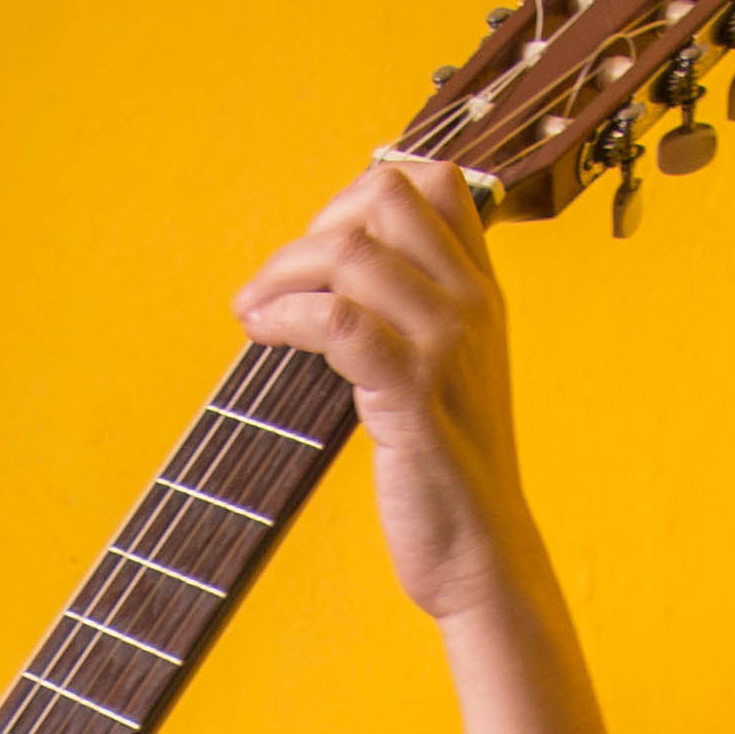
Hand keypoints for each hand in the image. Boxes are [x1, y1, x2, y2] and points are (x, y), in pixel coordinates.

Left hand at [233, 159, 541, 623]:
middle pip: (386, 196)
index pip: (435, 181)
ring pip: (353, 254)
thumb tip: (332, 271)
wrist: (481, 552)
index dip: (360, 195)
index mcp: (481, 290)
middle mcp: (471, 303)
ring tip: (253, 314)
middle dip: (312, 228)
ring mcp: (445, 346)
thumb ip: (409, 312)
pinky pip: (338, 322)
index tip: (322, 251)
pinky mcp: (413, 395)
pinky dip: (284, 318)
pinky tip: (261, 336)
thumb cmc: (448, 469)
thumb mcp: (446, 370)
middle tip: (279, 286)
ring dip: (281, 273)